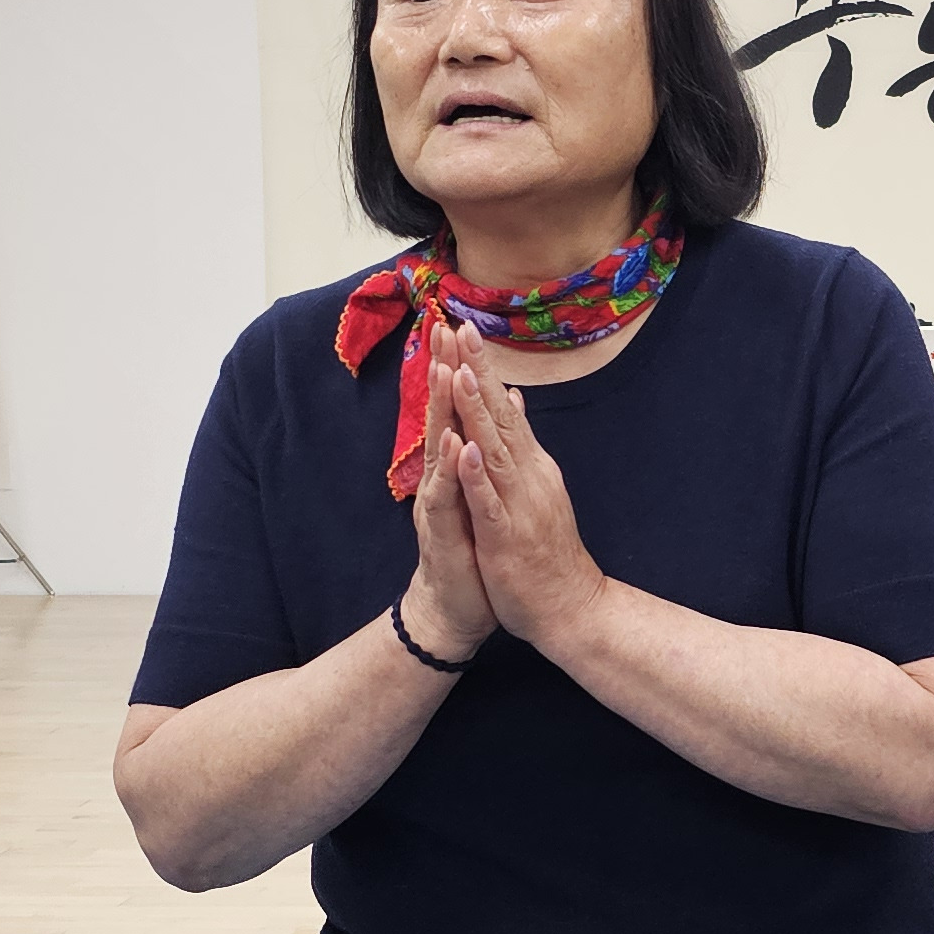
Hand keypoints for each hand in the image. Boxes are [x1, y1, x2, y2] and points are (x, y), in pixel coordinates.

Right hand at [399, 321, 495, 662]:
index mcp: (454, 468)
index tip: (459, 324)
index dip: (456, 367)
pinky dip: (452, 469)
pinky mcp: (443, 532)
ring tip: (446, 370)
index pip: (454, 409)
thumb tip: (495, 409)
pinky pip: (447, 497)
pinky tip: (455, 443)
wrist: (456, 609)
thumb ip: (479, 452)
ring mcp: (438, 504)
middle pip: (440, 416)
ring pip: (439, 449)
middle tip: (442, 328)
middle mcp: (439, 479)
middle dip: (442, 372)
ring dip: (442, 411)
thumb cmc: (470, 550)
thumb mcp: (479, 495)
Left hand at [448, 345, 609, 651]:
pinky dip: (477, 476)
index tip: (467, 328)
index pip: (504, 407)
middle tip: (463, 328)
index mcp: (529, 465)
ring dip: (479, 411)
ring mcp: (519, 504)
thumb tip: (516, 398)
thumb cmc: (546, 550)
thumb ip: (522, 442)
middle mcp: (528, 475)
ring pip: (494, 450)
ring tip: (463, 372)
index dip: (485, 368)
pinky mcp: (507, 537)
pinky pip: (489, 502)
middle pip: (501, 416)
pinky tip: (465, 449)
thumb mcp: (535, 487)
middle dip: (481, 372)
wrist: (570, 606)